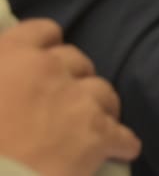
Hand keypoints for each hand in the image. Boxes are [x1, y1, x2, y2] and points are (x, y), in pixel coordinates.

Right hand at [0, 19, 140, 175]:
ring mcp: (78, 100)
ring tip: (87, 128)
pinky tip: (118, 151)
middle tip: (61, 104)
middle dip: (73, 81)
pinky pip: (122, 135)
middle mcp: (49, 69)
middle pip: (77, 62)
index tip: (46, 64)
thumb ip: (2, 74)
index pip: (43, 31)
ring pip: (104, 93)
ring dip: (99, 108)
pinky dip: (121, 144)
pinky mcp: (99, 134)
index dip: (47, 48)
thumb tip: (10, 83)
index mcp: (10, 55)